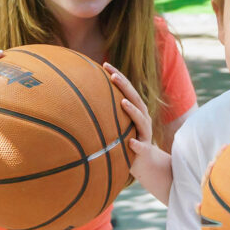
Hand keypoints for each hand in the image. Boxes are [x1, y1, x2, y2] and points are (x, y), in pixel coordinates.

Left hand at [105, 62, 171, 203]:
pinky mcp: (145, 151)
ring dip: (132, 111)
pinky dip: (137, 144)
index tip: (105, 64)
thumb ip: (108, 114)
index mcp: (136, 112)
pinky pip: (141, 147)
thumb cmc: (126, 143)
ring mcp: (145, 134)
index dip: (118, 77)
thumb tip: (82, 101)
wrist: (147, 165)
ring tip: (123, 103)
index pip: (127, 90)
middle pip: (135, 99)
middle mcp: (142, 120)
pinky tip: (131, 142)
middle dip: (124, 86)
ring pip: (141, 120)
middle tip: (112, 75)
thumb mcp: (118, 127)